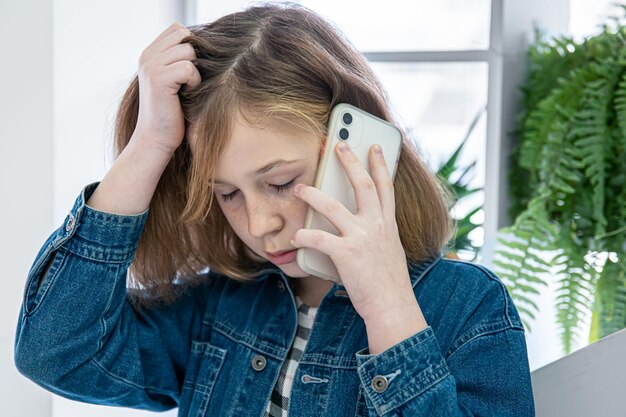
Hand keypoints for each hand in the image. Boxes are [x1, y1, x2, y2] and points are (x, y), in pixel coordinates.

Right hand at [133, 22, 200, 154]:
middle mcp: (147, 57)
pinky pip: (189, 67)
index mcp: (149, 54)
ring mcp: (150, 66)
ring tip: (186, 89)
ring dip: (195, 71)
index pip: (177, 30)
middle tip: (189, 81)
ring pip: (188, 50)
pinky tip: (185, 95)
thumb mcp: (175, 82)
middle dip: (194, 58)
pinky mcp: (158, 78)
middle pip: (185, 36)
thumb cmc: (172, 114)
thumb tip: (208, 43)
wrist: (156, 140)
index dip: (191, 46)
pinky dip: (193, 82)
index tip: (189, 71)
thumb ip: (180, 60)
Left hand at [291, 141, 420, 323]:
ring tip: (299, 188)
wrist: (393, 307)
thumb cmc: (389, 284)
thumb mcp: (390, 251)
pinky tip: (295, 236)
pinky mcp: (347, 254)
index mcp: (389, 225)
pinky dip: (304, 236)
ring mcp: (362, 238)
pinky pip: (319, 238)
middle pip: (363, 185)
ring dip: (312, 195)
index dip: (381, 165)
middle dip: (350, 162)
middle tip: (338, 145)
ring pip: (333, 207)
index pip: (386, 187)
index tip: (376, 147)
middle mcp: (377, 226)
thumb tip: (365, 227)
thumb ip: (379, 234)